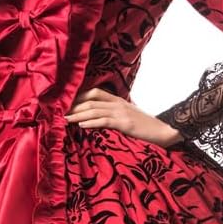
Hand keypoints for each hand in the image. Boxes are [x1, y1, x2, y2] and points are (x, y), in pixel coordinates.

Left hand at [65, 88, 184, 148]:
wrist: (164, 131)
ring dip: (77, 115)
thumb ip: (113, 114)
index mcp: (117, 100)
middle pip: (90, 100)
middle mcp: (117, 103)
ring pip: (94, 110)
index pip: (93, 92)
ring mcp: (121, 112)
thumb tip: (96, 119)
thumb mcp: (128, 116)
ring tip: (64, 119)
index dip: (78, 96)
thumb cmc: (145, 126)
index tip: (64, 103)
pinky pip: (104, 121)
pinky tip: (81, 125)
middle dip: (73, 106)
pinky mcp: (124, 123)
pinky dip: (91, 122)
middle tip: (58, 112)